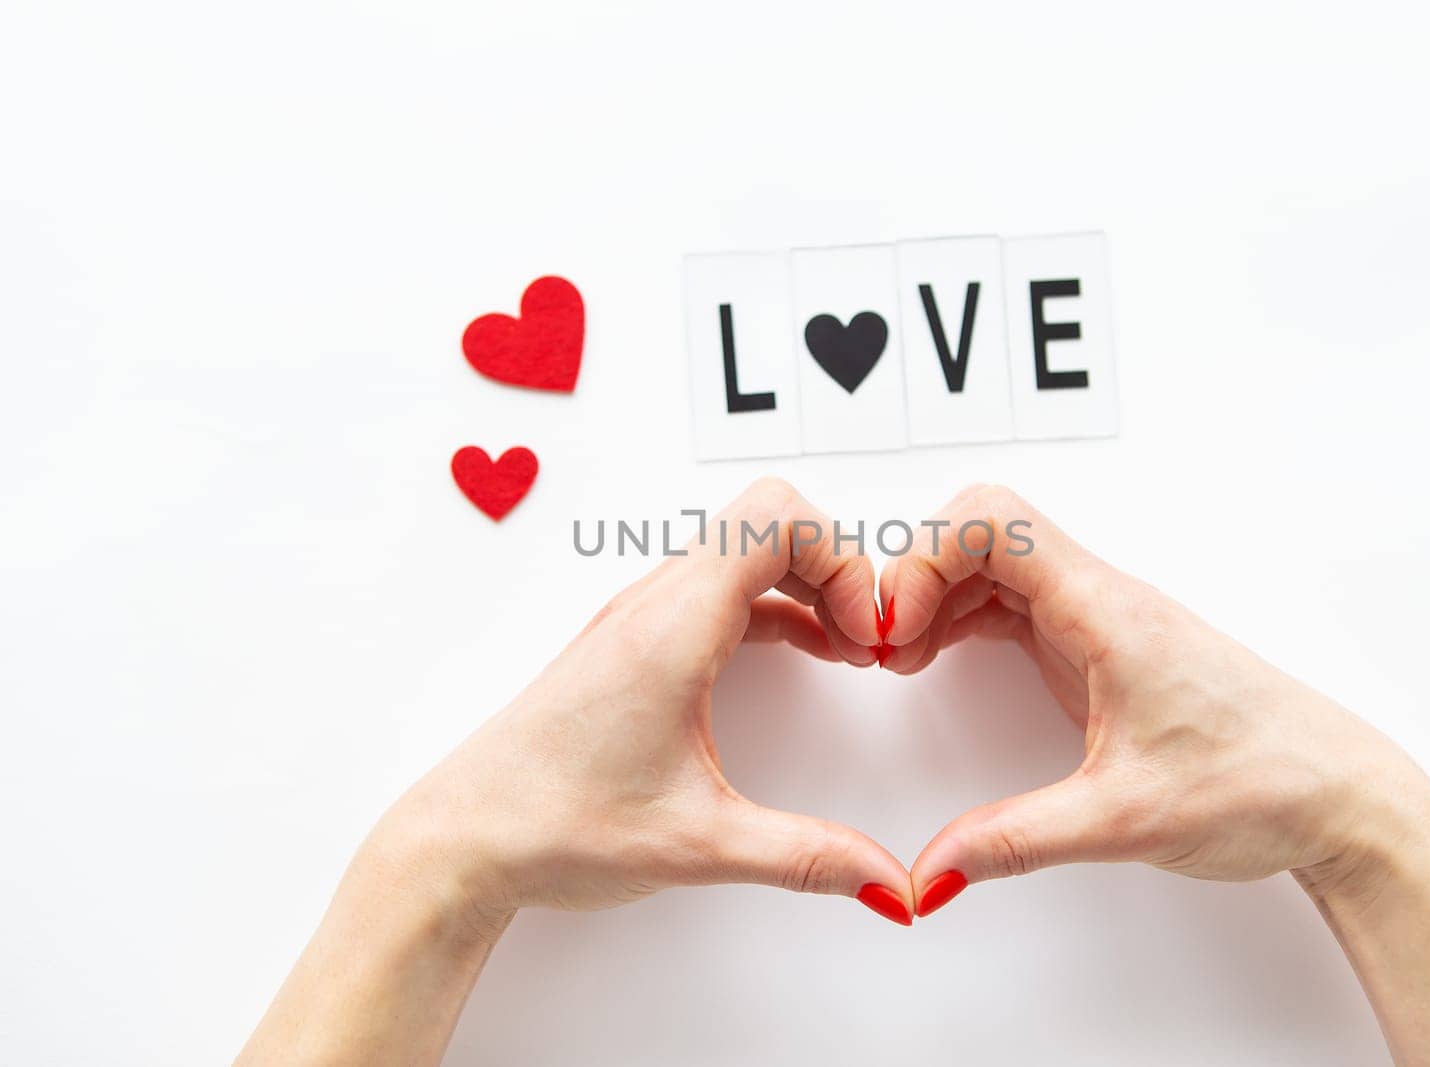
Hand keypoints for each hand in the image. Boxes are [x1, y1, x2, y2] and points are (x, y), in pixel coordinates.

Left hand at [378, 477, 912, 924]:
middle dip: (837, 567)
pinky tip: (803, 654)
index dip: (843, 558)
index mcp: (672, 626)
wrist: (461, 841)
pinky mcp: (633, 642)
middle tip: (867, 639)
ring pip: (743, 552)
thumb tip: (888, 881)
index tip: (866, 631)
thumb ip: (807, 857)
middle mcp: (653, 603)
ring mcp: (639, 617)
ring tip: (848, 648)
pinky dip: (775, 605)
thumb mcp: (699, 845)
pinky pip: (720, 589)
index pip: (777, 517)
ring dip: (806, 584)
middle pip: (768, 521)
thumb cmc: (552, 824)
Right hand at [877, 483, 1429, 911]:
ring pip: (993, 563)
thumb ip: (1016, 842)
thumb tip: (932, 871)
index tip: (897, 630)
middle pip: (982, 529)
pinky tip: (942, 659)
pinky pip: (1012, 602)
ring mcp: (1099, 619)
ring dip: (935, 595)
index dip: (925, 558)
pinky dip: (961, 618)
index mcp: (1108, 612)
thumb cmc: (1261, 784)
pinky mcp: (1098, 647)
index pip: (995, 521)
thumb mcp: (1123, 821)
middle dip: (915, 574)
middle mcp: (1102, 599)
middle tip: (886, 647)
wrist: (1340, 797)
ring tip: (901, 659)